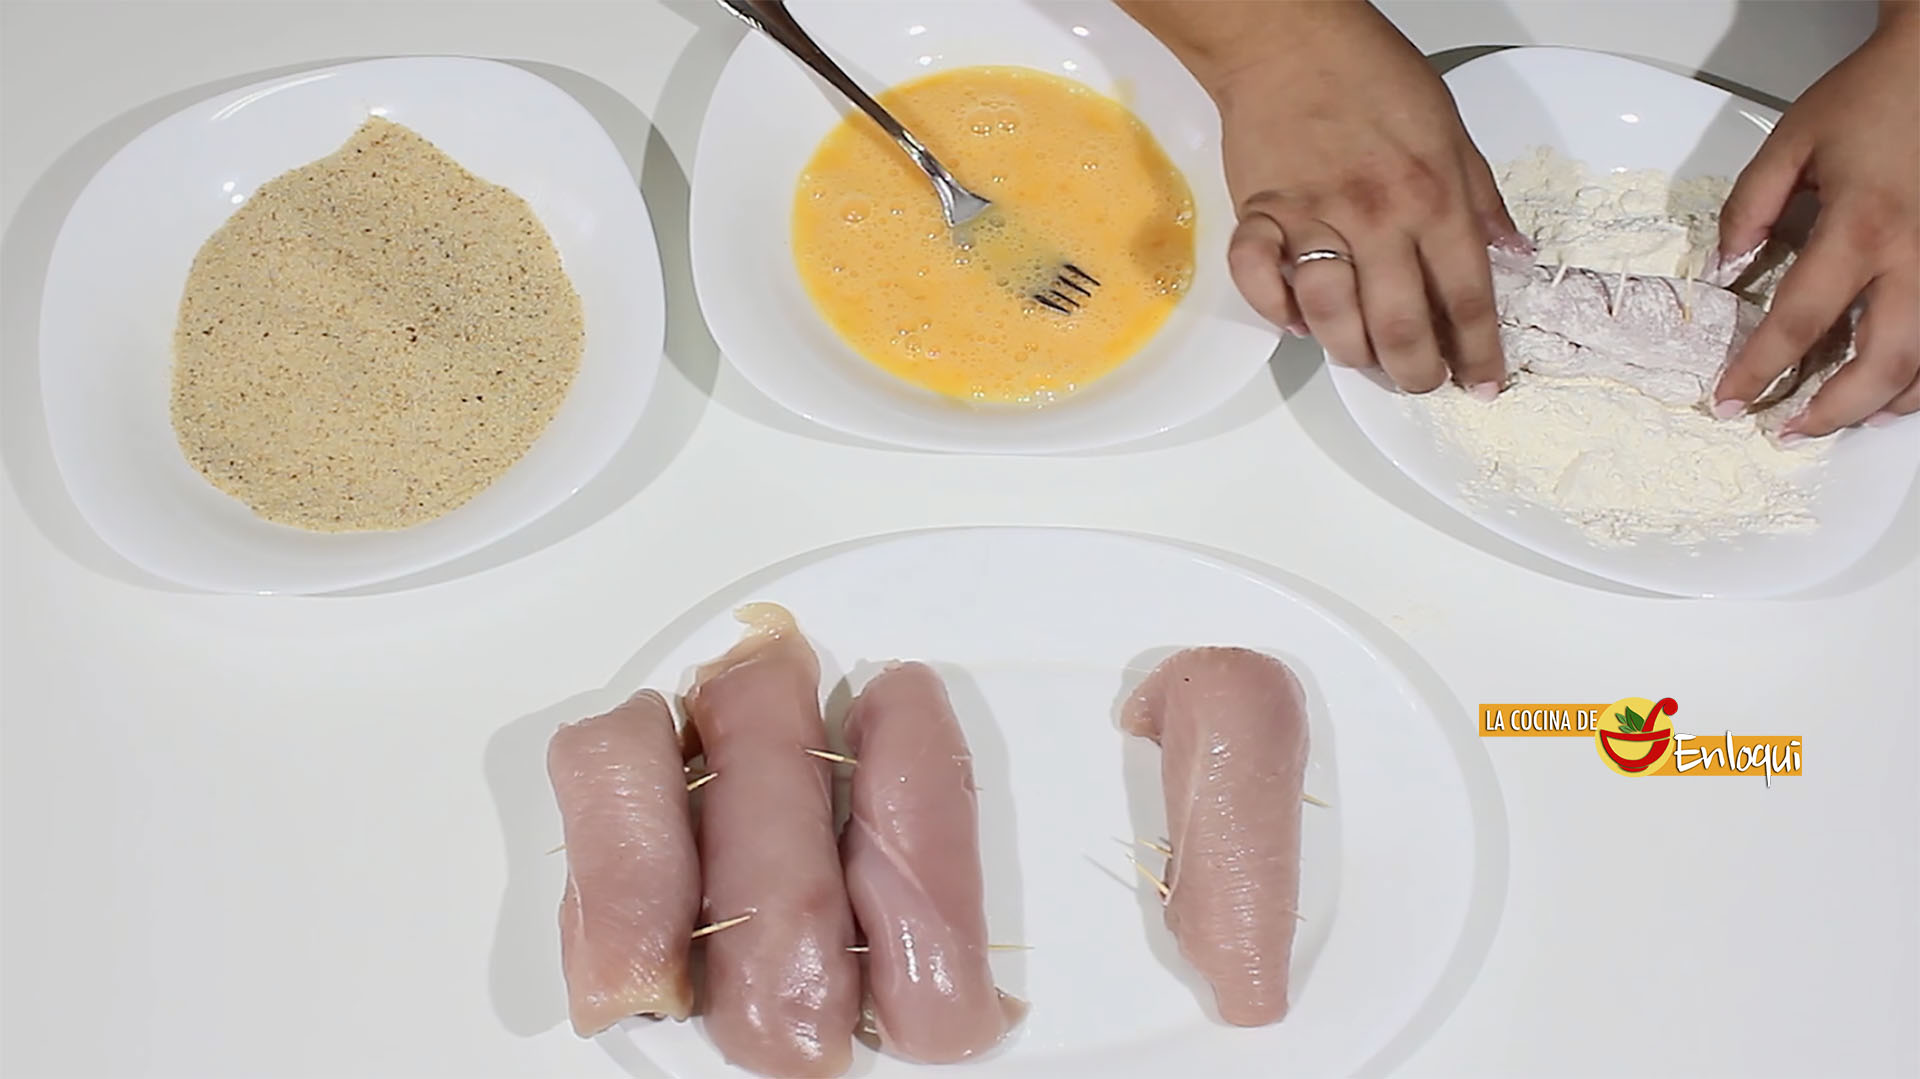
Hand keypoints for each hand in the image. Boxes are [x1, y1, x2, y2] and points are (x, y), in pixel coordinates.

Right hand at [1122, 1, 1522, 393]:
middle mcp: (1377, 217)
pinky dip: (1276, 312)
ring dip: (1349, 351)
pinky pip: (1260, 283)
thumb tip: (1512, 253)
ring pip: (1331, 318)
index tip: (1481, 384)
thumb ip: (1480, 198)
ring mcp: (1313, 219)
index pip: (1467, 297)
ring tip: (1360, 354)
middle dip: (1415, 373)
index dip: (1478, 353)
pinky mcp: (1259, 215)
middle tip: (1418, 382)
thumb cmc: (1373, 77)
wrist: (1290, 40)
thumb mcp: (1450, 130)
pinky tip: (1295, 320)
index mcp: (1434, 197)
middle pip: (1401, 326)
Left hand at [1712, 6, 1919, 437]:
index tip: (1728, 401)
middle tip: (1787, 431)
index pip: (1798, 321)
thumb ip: (1749, 208)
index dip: (1758, 370)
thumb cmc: (1870, 98)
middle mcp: (1915, 256)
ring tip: (1837, 420)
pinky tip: (1896, 391)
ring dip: (1883, 404)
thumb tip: (1724, 267)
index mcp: (1860, 228)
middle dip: (1831, 411)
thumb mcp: (1790, 143)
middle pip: (1880, 362)